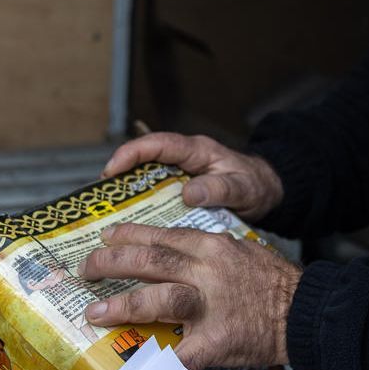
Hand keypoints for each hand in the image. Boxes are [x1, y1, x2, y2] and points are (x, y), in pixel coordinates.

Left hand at [80, 222, 299, 369]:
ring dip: (122, 304)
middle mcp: (207, 270)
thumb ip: (207, 254)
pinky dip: (159, 363)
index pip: (160, 235)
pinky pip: (182, 354)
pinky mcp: (217, 338)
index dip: (128, 236)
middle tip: (87, 270)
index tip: (106, 238)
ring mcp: (211, 304)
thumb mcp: (241, 252)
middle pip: (148, 259)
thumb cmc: (274, 284)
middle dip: (110, 263)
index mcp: (211, 247)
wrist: (307, 311)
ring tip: (94, 312)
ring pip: (157, 297)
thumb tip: (174, 257)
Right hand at [103, 133, 284, 220]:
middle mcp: (184, 159)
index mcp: (197, 151)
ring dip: (127, 192)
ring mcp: (182, 174)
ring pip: (146, 178)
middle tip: (100, 196)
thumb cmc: (256, 185)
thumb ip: (220, 189)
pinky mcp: (182, 190)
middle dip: (119, 173)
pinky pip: (157, 194)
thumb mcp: (244, 188)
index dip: (131, 153)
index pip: (158, 144)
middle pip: (143, 159)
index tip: (112, 169)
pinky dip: (143, 206)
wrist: (268, 193)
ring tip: (109, 212)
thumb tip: (189, 193)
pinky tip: (133, 225)